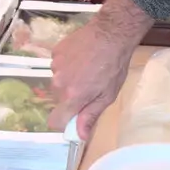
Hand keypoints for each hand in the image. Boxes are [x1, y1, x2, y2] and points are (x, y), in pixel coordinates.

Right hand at [47, 0, 151, 141]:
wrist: (111, 32)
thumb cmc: (114, 66)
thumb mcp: (107, 95)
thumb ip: (90, 116)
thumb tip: (79, 136)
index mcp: (73, 97)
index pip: (55, 120)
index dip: (64, 121)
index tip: (75, 116)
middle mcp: (59, 83)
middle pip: (59, 100)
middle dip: (71, 97)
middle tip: (90, 85)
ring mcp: (55, 66)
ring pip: (58, 82)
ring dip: (69, 79)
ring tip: (87, 68)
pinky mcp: (55, 52)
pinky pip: (58, 66)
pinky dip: (67, 65)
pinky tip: (82, 57)